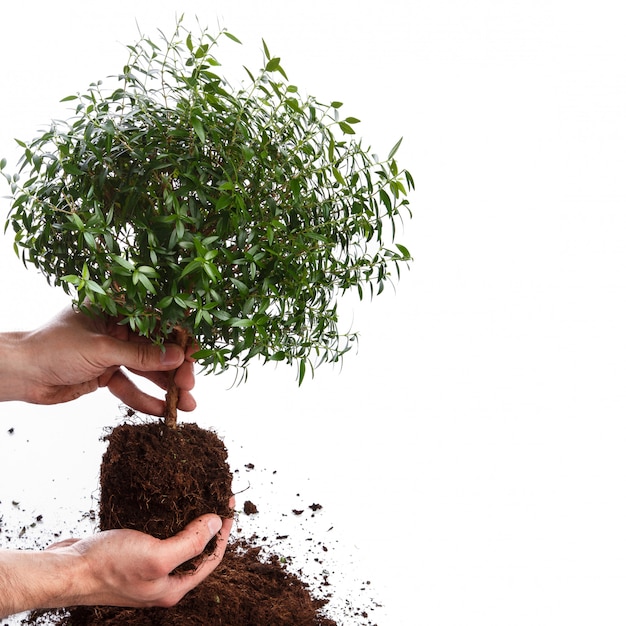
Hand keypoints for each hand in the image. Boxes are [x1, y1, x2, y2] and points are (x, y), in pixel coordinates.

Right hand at [0, 506, 233, 616]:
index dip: (223, 531)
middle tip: (216, 496)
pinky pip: (158, 536)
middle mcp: (162, 581)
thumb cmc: (108, 566)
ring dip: (189, 520)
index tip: (228, 503)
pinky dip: (167, 520)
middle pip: (196, 550)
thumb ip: (190, 543)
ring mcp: (145, 570)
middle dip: (209, 524)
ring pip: (177, 542)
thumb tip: (216, 524)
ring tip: (198, 496)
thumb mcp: (157, 556)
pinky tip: (168, 503)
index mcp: (173, 588)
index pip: (211, 558)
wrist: (65, 570)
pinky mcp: (131, 556)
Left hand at [3, 307, 195, 414]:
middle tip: (189, 385)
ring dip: (165, 387)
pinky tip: (161, 411)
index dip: (178, 337)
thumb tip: (177, 357)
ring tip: (185, 405)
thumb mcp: (102, 348)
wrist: (19, 374)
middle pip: (156, 347)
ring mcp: (113, 351)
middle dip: (174, 368)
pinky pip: (130, 386)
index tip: (194, 353)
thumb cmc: (52, 347)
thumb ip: (141, 354)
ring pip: (147, 369)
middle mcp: (117, 327)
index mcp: (115, 308)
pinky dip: (144, 399)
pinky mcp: (106, 373)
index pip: (156, 319)